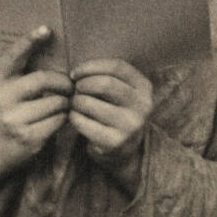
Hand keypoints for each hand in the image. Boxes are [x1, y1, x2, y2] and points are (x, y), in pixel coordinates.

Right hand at [0, 26, 72, 175]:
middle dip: (63, 83)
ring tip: (60, 106)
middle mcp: (1, 99)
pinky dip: (62, 119)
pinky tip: (55, 120)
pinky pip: (58, 121)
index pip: (13, 56)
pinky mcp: (28, 137)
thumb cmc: (4, 112)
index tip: (46, 29)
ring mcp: (14, 119)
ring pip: (56, 102)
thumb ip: (19, 74)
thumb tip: (49, 49)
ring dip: (64, 103)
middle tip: (69, 86)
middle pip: (44, 80)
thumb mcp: (2, 90)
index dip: (29, 41)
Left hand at [69, 58, 152, 188]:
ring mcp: (130, 125)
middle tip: (75, 91)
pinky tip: (74, 117)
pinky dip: (73, 117)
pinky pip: (82, 122)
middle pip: (104, 84)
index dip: (91, 66)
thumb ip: (106, 76)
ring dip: (75, 101)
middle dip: (82, 85)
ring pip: (89, 103)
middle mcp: (142, 105)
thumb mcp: (121, 91)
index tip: (75, 73)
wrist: (125, 149)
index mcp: (144, 87)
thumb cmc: (115, 111)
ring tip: (74, 104)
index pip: (117, 67)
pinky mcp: (115, 142)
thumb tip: (75, 73)